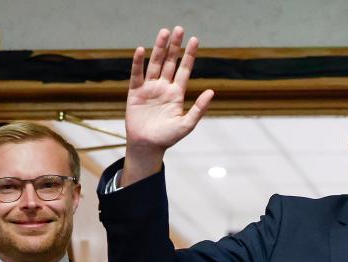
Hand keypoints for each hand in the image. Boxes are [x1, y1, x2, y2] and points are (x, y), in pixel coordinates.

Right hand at [122, 26, 213, 185]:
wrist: (147, 146)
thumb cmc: (167, 138)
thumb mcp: (186, 124)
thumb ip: (199, 108)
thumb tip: (212, 92)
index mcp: (176, 93)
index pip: (184, 69)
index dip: (189, 55)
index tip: (194, 39)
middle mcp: (164, 87)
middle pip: (169, 62)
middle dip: (174, 46)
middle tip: (178, 29)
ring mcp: (149, 88)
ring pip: (155, 64)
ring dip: (158, 48)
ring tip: (163, 32)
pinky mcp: (135, 92)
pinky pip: (137, 74)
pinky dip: (138, 63)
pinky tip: (141, 50)